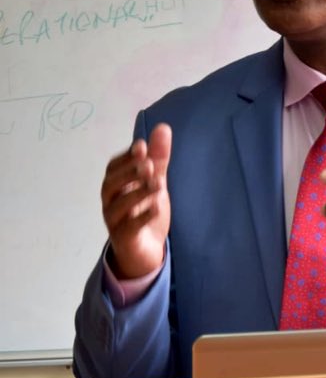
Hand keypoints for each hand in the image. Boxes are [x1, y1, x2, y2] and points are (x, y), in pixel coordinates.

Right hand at [101, 123, 171, 279]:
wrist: (145, 250)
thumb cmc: (145, 212)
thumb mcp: (155, 182)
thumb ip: (158, 158)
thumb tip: (163, 127)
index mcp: (115, 186)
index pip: (113, 167)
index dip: (126, 157)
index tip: (142, 147)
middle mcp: (110, 202)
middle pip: (110, 184)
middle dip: (129, 172)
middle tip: (149, 164)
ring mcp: (114, 221)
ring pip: (119, 206)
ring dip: (138, 192)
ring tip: (158, 183)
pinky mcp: (124, 239)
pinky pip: (129, 228)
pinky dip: (142, 217)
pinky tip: (156, 207)